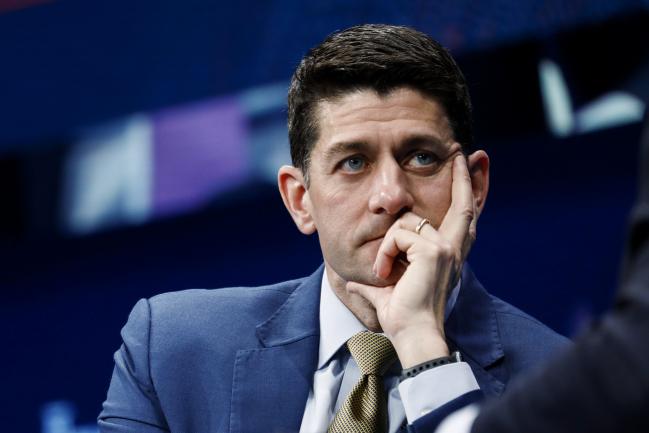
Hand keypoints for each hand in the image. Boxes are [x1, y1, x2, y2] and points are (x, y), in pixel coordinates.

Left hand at [347, 154, 477, 366]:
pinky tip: (386, 273)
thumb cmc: (402, 317)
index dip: (466, 190)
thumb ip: (375, 282)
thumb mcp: (388, 290)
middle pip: (464, 203)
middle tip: (462, 151)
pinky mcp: (434, 250)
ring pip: (407, 221)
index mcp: (448, 254)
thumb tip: (354, 285)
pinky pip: (397, 235)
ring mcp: (446, 247)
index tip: (468, 164)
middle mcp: (454, 247)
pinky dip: (385, 254)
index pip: (462, 215)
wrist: (411, 334)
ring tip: (385, 273)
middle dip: (464, 176)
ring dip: (388, 247)